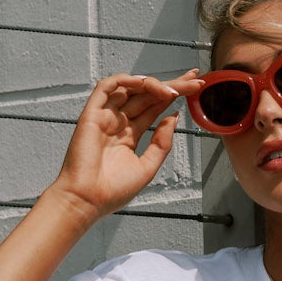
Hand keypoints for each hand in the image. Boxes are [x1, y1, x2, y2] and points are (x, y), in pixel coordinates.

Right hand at [52, 69, 204, 221]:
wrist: (87, 200)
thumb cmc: (112, 191)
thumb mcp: (147, 167)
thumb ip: (161, 143)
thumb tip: (173, 117)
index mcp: (129, 135)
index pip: (154, 108)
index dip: (173, 96)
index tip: (194, 88)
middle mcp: (118, 122)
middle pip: (147, 96)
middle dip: (171, 85)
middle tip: (193, 79)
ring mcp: (106, 116)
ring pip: (131, 88)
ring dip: (152, 84)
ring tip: (172, 90)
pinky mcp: (92, 113)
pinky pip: (107, 87)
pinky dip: (126, 80)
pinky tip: (144, 84)